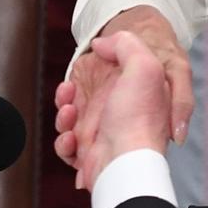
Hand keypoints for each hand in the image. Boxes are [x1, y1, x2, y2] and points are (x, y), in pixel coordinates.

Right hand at [56, 6, 192, 176]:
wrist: (125, 163)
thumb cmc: (138, 118)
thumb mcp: (144, 65)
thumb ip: (124, 44)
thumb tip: (101, 43)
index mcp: (134, 92)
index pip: (110, 74)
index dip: (94, 68)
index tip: (85, 66)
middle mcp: (120, 114)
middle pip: (86, 97)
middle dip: (70, 93)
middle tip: (68, 91)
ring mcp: (104, 135)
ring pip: (72, 121)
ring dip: (63, 115)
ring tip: (69, 113)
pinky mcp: (90, 156)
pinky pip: (68, 146)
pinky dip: (63, 142)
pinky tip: (69, 137)